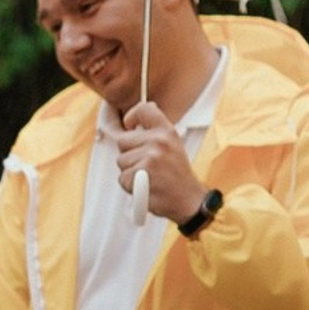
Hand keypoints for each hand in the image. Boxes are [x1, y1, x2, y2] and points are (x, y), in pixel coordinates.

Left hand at [114, 102, 205, 222]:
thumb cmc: (177, 175)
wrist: (188, 199)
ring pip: (121, 161)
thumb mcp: (173, 145)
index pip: (143, 110)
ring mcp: (150, 157)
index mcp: (167, 131)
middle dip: (129, 154)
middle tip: (146, 164)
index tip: (129, 124)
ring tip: (148, 176)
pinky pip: (122, 177)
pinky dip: (130, 185)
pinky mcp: (141, 173)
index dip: (131, 116)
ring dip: (130, 171)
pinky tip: (146, 185)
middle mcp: (158, 141)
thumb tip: (137, 117)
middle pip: (123, 140)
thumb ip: (155, 132)